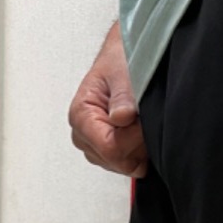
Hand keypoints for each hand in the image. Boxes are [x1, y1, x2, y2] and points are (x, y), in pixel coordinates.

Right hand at [68, 22, 148, 177]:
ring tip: (138, 121)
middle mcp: (83, 135)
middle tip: (140, 118)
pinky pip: (129, 165)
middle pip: (117, 161)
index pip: (109, 148)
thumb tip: (121, 117)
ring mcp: (95, 146)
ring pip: (124, 166)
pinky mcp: (107, 152)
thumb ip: (123, 96)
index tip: (141, 120)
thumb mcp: (122, 71)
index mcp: (81, 116)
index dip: (134, 138)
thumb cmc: (119, 60)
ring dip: (138, 147)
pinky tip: (138, 131)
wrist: (123, 57)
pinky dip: (139, 151)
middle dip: (136, 144)